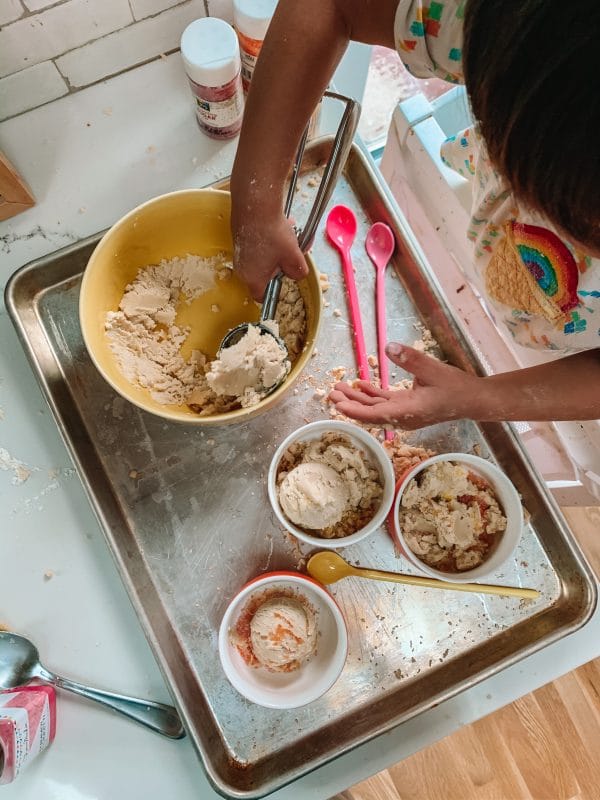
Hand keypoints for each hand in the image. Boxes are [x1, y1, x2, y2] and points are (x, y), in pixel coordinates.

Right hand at [232, 212, 307, 300]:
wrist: (255, 205)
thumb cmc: (272, 234)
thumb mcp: (293, 256)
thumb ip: (298, 271)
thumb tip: (297, 275)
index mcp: (253, 278)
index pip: (261, 296)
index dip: (273, 293)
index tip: (283, 283)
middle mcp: (243, 268)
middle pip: (264, 274)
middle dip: (280, 265)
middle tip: (292, 254)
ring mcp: (240, 252)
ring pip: (263, 257)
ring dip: (278, 250)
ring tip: (290, 236)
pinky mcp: (240, 238)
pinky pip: (258, 245)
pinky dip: (270, 240)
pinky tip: (281, 227)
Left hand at [328, 343, 480, 429]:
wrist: (473, 401)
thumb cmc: (457, 388)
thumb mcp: (434, 370)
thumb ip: (411, 359)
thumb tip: (389, 347)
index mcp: (407, 411)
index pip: (374, 415)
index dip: (353, 410)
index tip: (337, 403)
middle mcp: (402, 416)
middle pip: (369, 413)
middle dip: (349, 404)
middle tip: (331, 393)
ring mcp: (404, 412)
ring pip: (375, 408)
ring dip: (358, 399)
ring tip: (340, 387)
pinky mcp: (408, 407)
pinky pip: (385, 403)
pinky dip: (372, 395)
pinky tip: (361, 386)